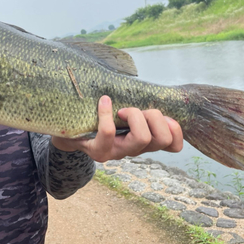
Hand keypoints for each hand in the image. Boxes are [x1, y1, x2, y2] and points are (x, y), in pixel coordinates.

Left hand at [51, 95, 182, 162]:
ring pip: (142, 138)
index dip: (175, 129)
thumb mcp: (123, 112)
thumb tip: (155, 90)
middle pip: (162, 139)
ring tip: (122, 110)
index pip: (174, 145)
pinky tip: (103, 101)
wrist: (68, 131)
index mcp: (144, 142)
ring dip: (136, 115)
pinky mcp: (98, 151)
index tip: (159, 114)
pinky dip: (107, 112)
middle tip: (135, 110)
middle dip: (154, 117)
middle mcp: (134, 151)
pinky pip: (109, 132)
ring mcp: (117, 153)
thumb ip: (138, 105)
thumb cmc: (100, 116)